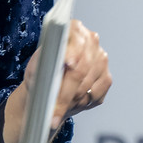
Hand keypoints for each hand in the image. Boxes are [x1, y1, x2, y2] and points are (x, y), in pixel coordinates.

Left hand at [2, 20, 111, 142]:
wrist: (49, 86)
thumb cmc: (41, 73)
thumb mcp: (36, 65)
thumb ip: (43, 61)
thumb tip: (52, 65)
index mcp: (74, 30)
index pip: (76, 41)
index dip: (73, 52)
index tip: (69, 64)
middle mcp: (91, 41)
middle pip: (81, 69)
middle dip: (66, 94)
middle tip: (53, 112)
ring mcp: (102, 59)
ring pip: (87, 86)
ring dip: (71, 102)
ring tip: (56, 111)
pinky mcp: (106, 77)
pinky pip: (95, 95)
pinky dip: (82, 104)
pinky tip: (70, 105)